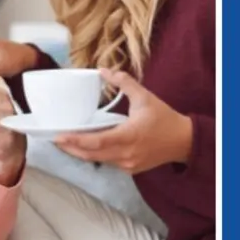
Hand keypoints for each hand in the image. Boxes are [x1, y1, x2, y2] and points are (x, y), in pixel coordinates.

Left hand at [54, 68, 192, 173]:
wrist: (183, 141)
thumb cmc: (164, 118)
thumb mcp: (145, 97)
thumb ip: (124, 82)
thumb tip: (104, 70)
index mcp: (128, 136)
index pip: (96, 142)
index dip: (76, 141)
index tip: (59, 137)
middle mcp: (125, 154)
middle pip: (91, 155)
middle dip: (71, 148)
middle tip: (55, 140)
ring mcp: (128, 164)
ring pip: (98, 160)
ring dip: (82, 152)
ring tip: (67, 142)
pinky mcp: (130, 168)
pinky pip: (108, 162)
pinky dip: (96, 155)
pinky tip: (88, 146)